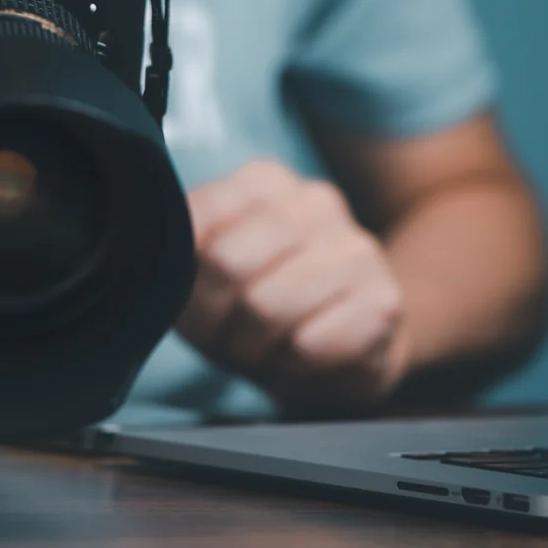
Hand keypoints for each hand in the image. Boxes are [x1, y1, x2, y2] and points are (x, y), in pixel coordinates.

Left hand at [176, 159, 410, 413]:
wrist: (351, 343)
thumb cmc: (267, 308)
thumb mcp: (210, 277)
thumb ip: (185, 252)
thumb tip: (164, 251)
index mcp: (266, 181)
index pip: (198, 221)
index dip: (187, 281)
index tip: (204, 301)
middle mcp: (316, 201)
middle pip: (229, 263)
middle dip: (218, 318)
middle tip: (235, 334)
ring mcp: (356, 247)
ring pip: (268, 306)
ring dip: (256, 347)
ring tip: (271, 346)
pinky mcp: (383, 301)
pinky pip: (309, 343)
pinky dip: (293, 365)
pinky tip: (306, 355)